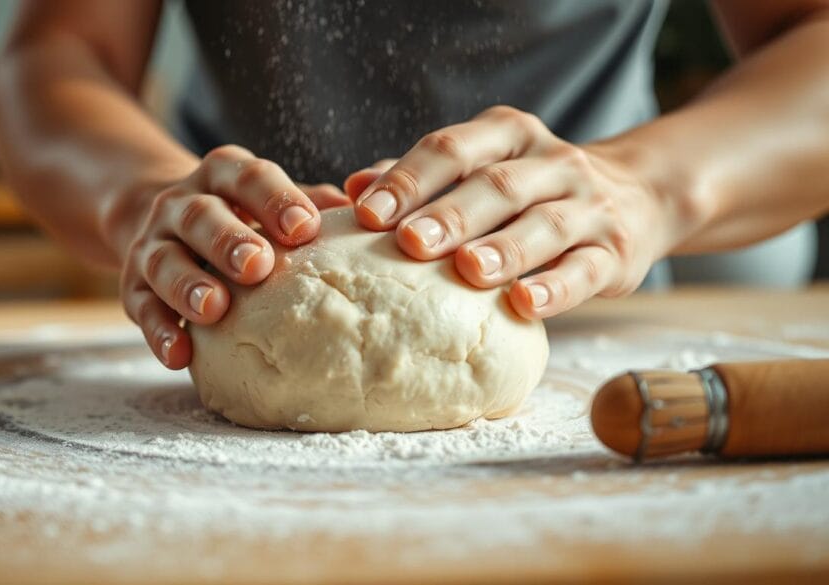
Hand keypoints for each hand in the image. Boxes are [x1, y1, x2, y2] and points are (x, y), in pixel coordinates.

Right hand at [121, 145, 349, 368]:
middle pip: (201, 217)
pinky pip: (141, 308)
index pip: (248, 178)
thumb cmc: (240, 215)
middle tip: (258, 266)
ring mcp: (153, 244)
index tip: (305, 228)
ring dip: (188, 285)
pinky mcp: (133, 285)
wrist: (160, 220)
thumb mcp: (269, 199)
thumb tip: (369, 214)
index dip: (275, 200)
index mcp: (223, 176)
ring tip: (215, 309)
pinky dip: (158, 332)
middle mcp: (181, 204)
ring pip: (165, 262)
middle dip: (228, 240)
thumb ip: (310, 204)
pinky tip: (180, 355)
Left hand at [345, 106, 665, 319]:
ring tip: (467, 270)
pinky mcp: (614, 252)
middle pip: (496, 186)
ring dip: (503, 248)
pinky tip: (524, 304)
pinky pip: (584, 270)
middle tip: (410, 243)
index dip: (409, 179)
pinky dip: (555, 287)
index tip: (368, 214)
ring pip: (543, 224)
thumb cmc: (529, 191)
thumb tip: (351, 188)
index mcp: (508, 135)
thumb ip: (420, 178)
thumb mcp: (482, 167)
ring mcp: (588, 205)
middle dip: (449, 215)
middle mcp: (552, 162)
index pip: (452, 149)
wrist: (638, 195)